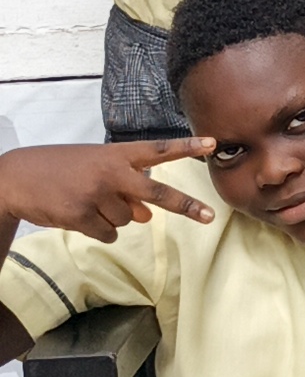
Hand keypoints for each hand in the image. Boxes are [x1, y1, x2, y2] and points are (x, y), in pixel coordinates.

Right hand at [0, 136, 214, 239]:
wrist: (17, 178)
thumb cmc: (59, 170)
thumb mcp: (95, 169)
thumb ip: (124, 187)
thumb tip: (147, 217)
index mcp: (115, 154)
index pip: (157, 149)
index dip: (185, 147)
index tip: (212, 143)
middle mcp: (110, 173)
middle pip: (156, 194)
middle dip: (185, 206)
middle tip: (208, 216)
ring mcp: (96, 195)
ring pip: (128, 220)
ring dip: (113, 216)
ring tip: (87, 200)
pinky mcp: (82, 217)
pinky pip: (108, 234)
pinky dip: (99, 229)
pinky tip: (79, 214)